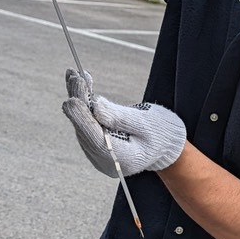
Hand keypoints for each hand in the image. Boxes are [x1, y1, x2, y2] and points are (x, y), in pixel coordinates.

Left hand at [61, 69, 185, 176]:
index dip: (83, 119)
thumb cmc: (161, 132)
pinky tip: (79, 87)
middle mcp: (107, 161)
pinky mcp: (97, 147)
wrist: (166, 144)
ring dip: (78, 102)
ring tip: (74, 77)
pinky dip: (82, 107)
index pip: (96, 138)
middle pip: (86, 131)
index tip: (73, 99)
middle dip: (79, 104)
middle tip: (74, 78)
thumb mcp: (146, 121)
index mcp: (124, 158)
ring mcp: (100, 156)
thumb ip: (119, 117)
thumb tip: (95, 107)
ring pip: (82, 127)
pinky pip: (85, 125)